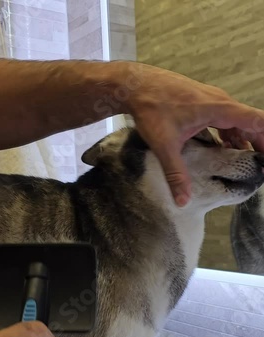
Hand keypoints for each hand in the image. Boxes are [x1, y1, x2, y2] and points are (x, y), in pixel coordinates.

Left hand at [120, 63, 263, 205]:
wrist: (135, 84)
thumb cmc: (151, 108)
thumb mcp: (164, 144)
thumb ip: (176, 173)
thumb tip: (183, 201)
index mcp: (219, 108)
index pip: (257, 121)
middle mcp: (220, 102)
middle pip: (250, 123)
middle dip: (258, 145)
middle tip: (259, 168)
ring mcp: (212, 100)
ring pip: (237, 121)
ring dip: (244, 141)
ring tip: (245, 163)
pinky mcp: (203, 102)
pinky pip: (225, 119)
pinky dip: (230, 134)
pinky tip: (225, 150)